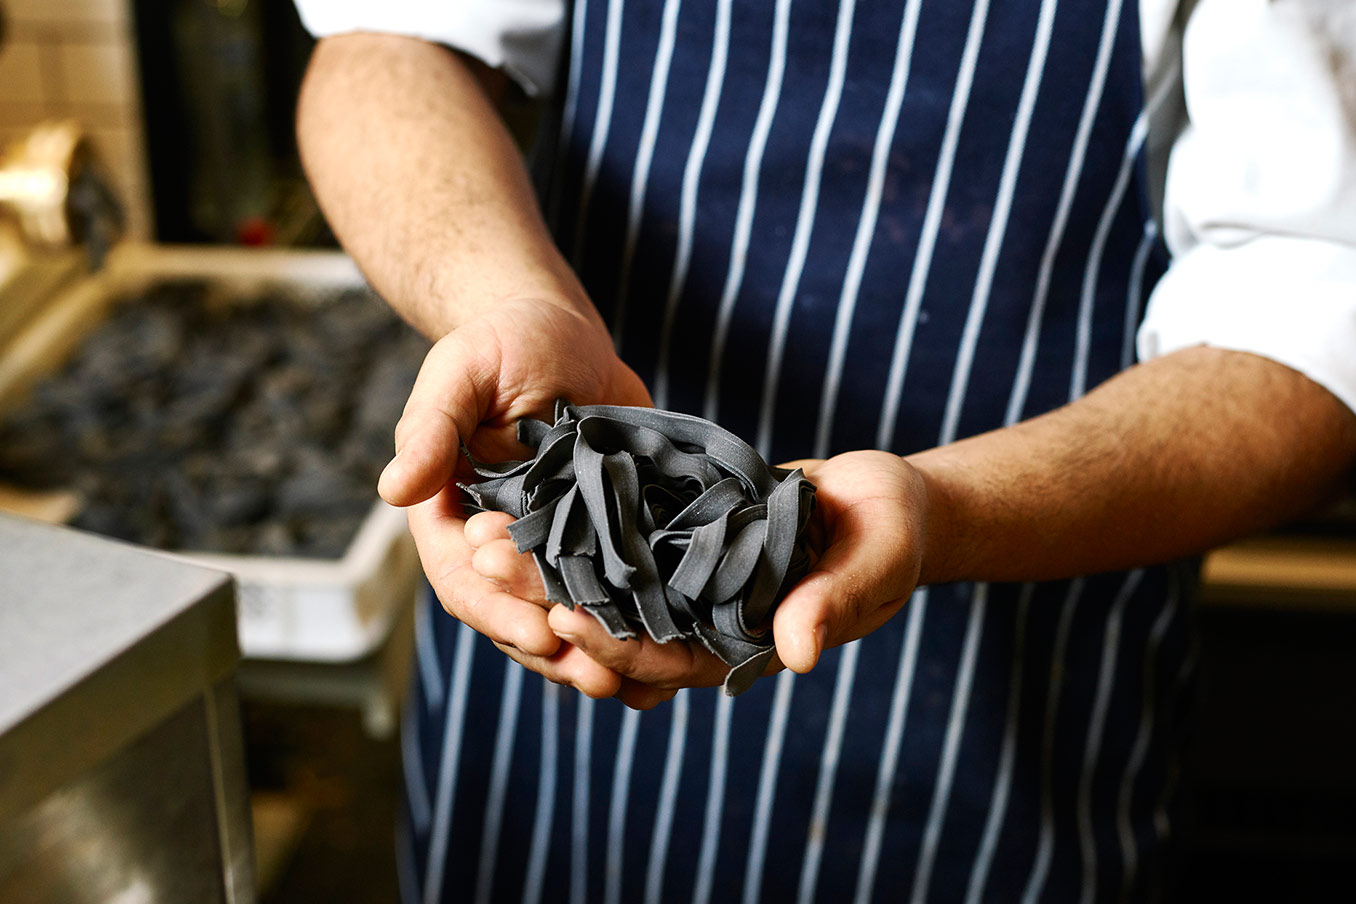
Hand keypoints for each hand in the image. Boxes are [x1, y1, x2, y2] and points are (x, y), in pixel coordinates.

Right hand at [388, 298, 651, 697]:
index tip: (539, 633)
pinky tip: (680, 648)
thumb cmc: (500, 342)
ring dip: (602, 653)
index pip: (467, 582)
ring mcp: (560, 546)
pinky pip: (620, 590)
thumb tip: (392, 490)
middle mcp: (505, 547)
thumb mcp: (462, 373)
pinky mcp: (610, 535)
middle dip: (559, 654)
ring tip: (642, 682)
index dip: (499, 612)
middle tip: (601, 679)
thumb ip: (431, 429)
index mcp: (454, 520)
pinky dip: (643, 622)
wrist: (560, 331)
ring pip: (572, 619)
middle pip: (521, 617)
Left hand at [472, 449, 929, 704]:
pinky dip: (575, 511)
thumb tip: (796, 652)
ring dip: (545, 553)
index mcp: (737, 644)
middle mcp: (698, 616)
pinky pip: (617, 526)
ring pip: (601, 571)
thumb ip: (834, 605)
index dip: (612, 644)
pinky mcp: (676, 529)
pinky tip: (527, 485)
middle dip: (549, 594)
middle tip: (487, 563)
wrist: (885, 500)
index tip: (560, 619)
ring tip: (484, 524)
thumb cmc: (892, 539)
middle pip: (613, 616)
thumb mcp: (874, 567)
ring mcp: (683, 573)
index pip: (663, 658)